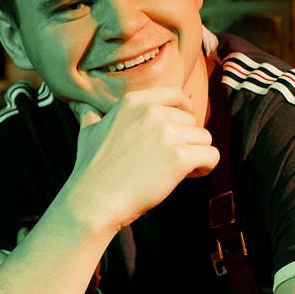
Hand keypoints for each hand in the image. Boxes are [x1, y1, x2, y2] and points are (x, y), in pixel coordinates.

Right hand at [65, 86, 218, 231]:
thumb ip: (91, 115)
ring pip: (204, 138)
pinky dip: (205, 167)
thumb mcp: (88, 132)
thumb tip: (82, 107)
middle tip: (171, 159)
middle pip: (192, 119)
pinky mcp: (180, 158)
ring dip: (196, 154)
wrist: (94, 200)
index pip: (175, 93)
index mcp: (134, 101)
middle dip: (187, 139)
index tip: (182, 126)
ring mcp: (168, 134)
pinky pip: (212, 156)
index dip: (184, 109)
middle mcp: (153, 112)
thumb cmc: (91, 169)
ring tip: (178, 170)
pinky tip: (189, 176)